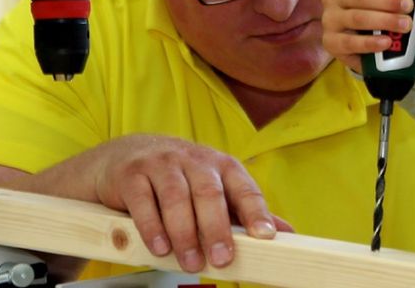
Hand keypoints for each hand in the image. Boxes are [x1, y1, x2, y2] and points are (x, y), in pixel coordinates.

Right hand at [88, 135, 292, 272]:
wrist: (128, 154)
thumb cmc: (180, 177)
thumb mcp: (216, 189)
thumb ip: (244, 211)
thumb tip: (286, 232)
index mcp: (222, 166)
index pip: (244, 188)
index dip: (256, 212)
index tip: (266, 236)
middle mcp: (195, 160)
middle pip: (210, 193)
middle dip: (217, 228)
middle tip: (223, 259)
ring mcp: (162, 164)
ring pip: (177, 197)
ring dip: (185, 233)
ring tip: (190, 261)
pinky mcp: (133, 174)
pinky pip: (143, 200)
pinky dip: (152, 226)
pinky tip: (160, 247)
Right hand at [320, 0, 414, 71]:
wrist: (356, 43)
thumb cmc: (371, 14)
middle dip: (388, 0)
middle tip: (408, 6)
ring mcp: (330, 20)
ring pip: (357, 18)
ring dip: (384, 21)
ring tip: (405, 25)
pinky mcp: (330, 42)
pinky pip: (350, 43)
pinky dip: (370, 43)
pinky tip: (386, 42)